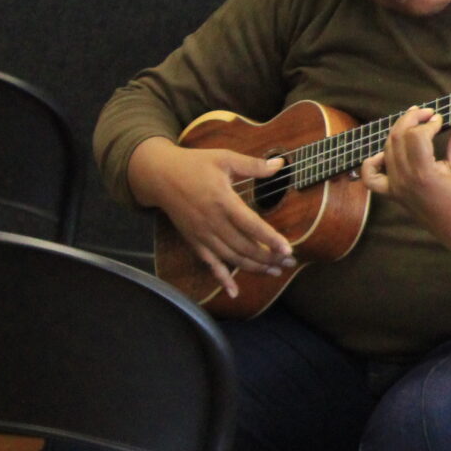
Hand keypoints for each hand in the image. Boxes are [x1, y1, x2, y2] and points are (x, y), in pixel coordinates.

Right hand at [130, 137, 293, 298]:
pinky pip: (210, 264)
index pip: (251, 225)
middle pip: (244, 246)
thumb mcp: (224, 158)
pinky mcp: (194, 241)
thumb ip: (253, 165)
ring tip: (276, 271)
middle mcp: (212, 222)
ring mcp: (202, 234)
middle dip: (269, 257)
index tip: (288, 249)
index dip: (270, 239)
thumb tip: (280, 164)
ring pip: (231, 258)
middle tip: (290, 261)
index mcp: (222, 201)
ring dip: (254, 267)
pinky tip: (234, 292)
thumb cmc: (194, 164)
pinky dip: (222, 279)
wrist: (159, 176)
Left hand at [360, 108, 450, 262]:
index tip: (441, 118)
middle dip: (411, 120)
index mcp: (423, 173)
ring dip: (398, 133)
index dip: (428, 122)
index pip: (416, 136)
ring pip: (387, 149)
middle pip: (398, 137)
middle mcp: (404, 178)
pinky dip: (373, 162)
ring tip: (412, 124)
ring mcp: (395, 186)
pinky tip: (385, 153)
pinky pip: (371, 177)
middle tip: (426, 113)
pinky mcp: (391, 194)